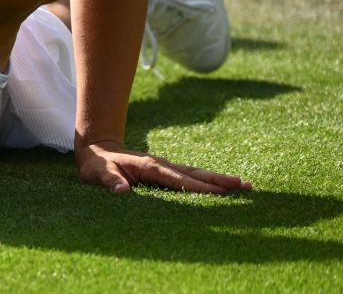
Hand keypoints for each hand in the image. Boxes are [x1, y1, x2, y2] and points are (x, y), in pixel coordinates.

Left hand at [76, 140, 252, 193]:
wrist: (97, 149)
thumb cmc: (96, 165)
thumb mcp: (97, 173)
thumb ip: (109, 181)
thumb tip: (122, 191)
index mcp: (148, 166)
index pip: (177, 179)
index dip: (197, 186)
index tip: (220, 192)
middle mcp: (161, 164)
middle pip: (194, 172)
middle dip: (219, 179)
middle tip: (246, 185)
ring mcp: (165, 166)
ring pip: (195, 173)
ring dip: (218, 179)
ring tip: (244, 185)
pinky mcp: (165, 171)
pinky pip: (190, 176)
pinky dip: (207, 181)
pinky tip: (223, 188)